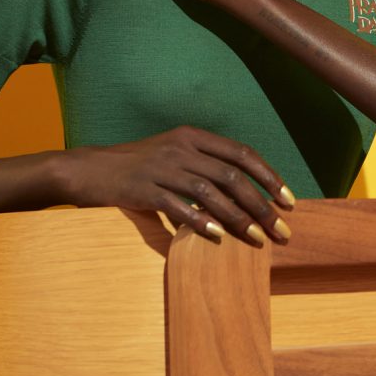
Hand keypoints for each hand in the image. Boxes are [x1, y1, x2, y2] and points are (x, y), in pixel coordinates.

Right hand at [63, 126, 294, 246]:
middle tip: (280, 230)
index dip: (269, 176)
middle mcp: (180, 148)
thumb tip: (242, 193)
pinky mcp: (143, 188)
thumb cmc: (134, 167)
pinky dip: (200, 222)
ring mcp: (161, 168)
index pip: (241, 153)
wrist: (86, 169)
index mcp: (191, 136)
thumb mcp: (171, 155)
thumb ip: (203, 166)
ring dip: (238, 218)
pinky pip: (178, 206)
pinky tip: (217, 237)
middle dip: (262, 205)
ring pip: (210, 192)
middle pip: (232, 176)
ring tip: (256, 239)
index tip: (288, 201)